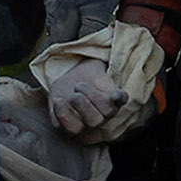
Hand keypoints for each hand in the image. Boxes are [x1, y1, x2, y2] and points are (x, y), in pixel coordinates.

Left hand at [36, 23, 171, 143]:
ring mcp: (87, 122)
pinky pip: (67, 127)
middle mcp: (103, 114)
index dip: (117, 97)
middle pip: (105, 115)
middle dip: (91, 99)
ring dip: (80, 107)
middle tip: (79, 86)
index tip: (110, 90)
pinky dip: (62, 113)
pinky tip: (59, 100)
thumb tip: (114, 53)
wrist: (65, 82)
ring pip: (90, 123)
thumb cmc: (84, 76)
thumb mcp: (94, 68)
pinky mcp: (69, 126)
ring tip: (71, 95)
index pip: (121, 101)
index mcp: (114, 100)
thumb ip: (103, 67)